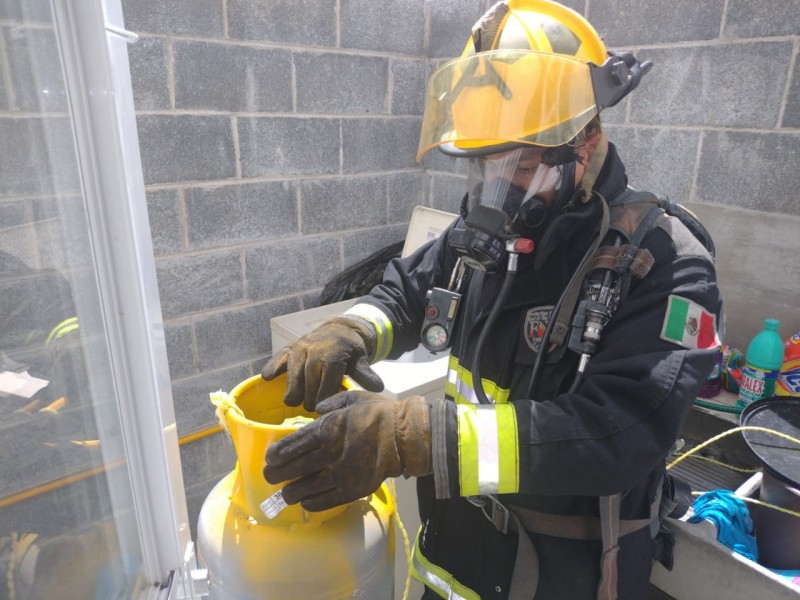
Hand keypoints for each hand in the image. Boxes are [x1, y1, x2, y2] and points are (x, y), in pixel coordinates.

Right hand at [261, 317, 383, 410]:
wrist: (339, 329)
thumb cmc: (350, 351)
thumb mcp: (360, 361)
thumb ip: (365, 374)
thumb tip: (378, 387)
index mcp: (333, 356)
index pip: (326, 383)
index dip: (323, 399)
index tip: (322, 412)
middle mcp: (315, 350)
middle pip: (308, 381)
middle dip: (308, 398)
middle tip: (309, 409)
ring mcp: (300, 348)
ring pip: (293, 373)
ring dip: (292, 389)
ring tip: (292, 402)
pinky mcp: (289, 348)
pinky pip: (278, 358)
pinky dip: (272, 367)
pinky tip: (266, 378)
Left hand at [263, 390, 431, 511]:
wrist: (405, 437)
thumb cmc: (380, 414)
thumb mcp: (354, 399)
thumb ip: (331, 404)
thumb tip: (316, 409)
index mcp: (328, 428)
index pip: (293, 444)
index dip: (277, 454)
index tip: (269, 458)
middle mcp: (329, 452)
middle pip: (294, 468)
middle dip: (277, 474)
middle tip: (269, 477)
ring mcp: (340, 474)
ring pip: (306, 488)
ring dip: (291, 492)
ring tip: (285, 494)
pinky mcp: (352, 490)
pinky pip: (326, 501)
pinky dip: (312, 503)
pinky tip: (306, 502)